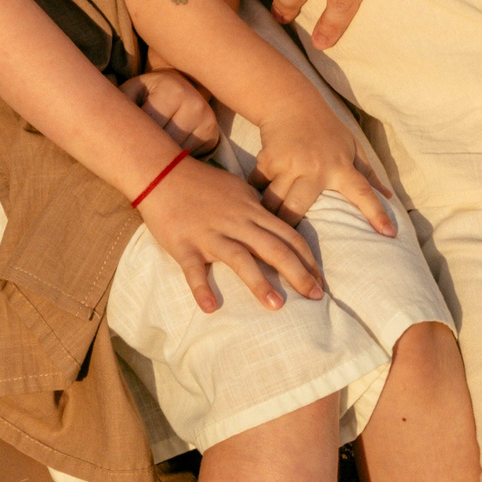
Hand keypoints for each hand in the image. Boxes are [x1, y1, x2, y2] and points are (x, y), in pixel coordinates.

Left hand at [122, 68, 219, 155]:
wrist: (176, 84)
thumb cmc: (147, 92)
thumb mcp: (131, 92)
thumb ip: (119, 107)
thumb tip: (105, 131)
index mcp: (173, 91)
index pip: (150, 129)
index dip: (134, 138)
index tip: (126, 141)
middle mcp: (196, 105)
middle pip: (166, 145)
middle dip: (149, 150)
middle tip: (137, 150)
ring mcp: (208, 121)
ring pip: (178, 156)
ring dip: (164, 157)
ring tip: (153, 147)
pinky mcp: (213, 136)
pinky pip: (191, 158)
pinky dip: (178, 158)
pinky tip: (169, 147)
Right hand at [136, 154, 324, 312]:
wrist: (161, 172)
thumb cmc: (201, 182)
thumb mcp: (238, 189)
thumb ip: (257, 210)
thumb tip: (276, 227)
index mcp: (251, 210)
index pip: (289, 236)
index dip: (308, 259)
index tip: (320, 281)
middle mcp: (236, 223)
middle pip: (274, 249)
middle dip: (298, 274)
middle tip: (316, 298)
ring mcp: (209, 235)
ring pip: (240, 259)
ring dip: (260, 283)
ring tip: (277, 306)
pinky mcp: (184, 245)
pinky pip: (194, 270)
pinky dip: (201, 289)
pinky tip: (211, 308)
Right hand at [246, 100, 395, 232]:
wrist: (290, 103)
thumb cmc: (326, 129)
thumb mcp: (351, 146)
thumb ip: (368, 173)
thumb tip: (389, 196)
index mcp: (341, 166)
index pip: (363, 192)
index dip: (376, 213)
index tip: (388, 233)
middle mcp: (315, 167)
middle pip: (297, 208)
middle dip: (289, 226)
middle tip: (287, 242)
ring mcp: (289, 163)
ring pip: (274, 200)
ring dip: (270, 213)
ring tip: (267, 223)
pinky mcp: (268, 159)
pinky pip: (259, 185)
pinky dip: (257, 191)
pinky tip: (256, 194)